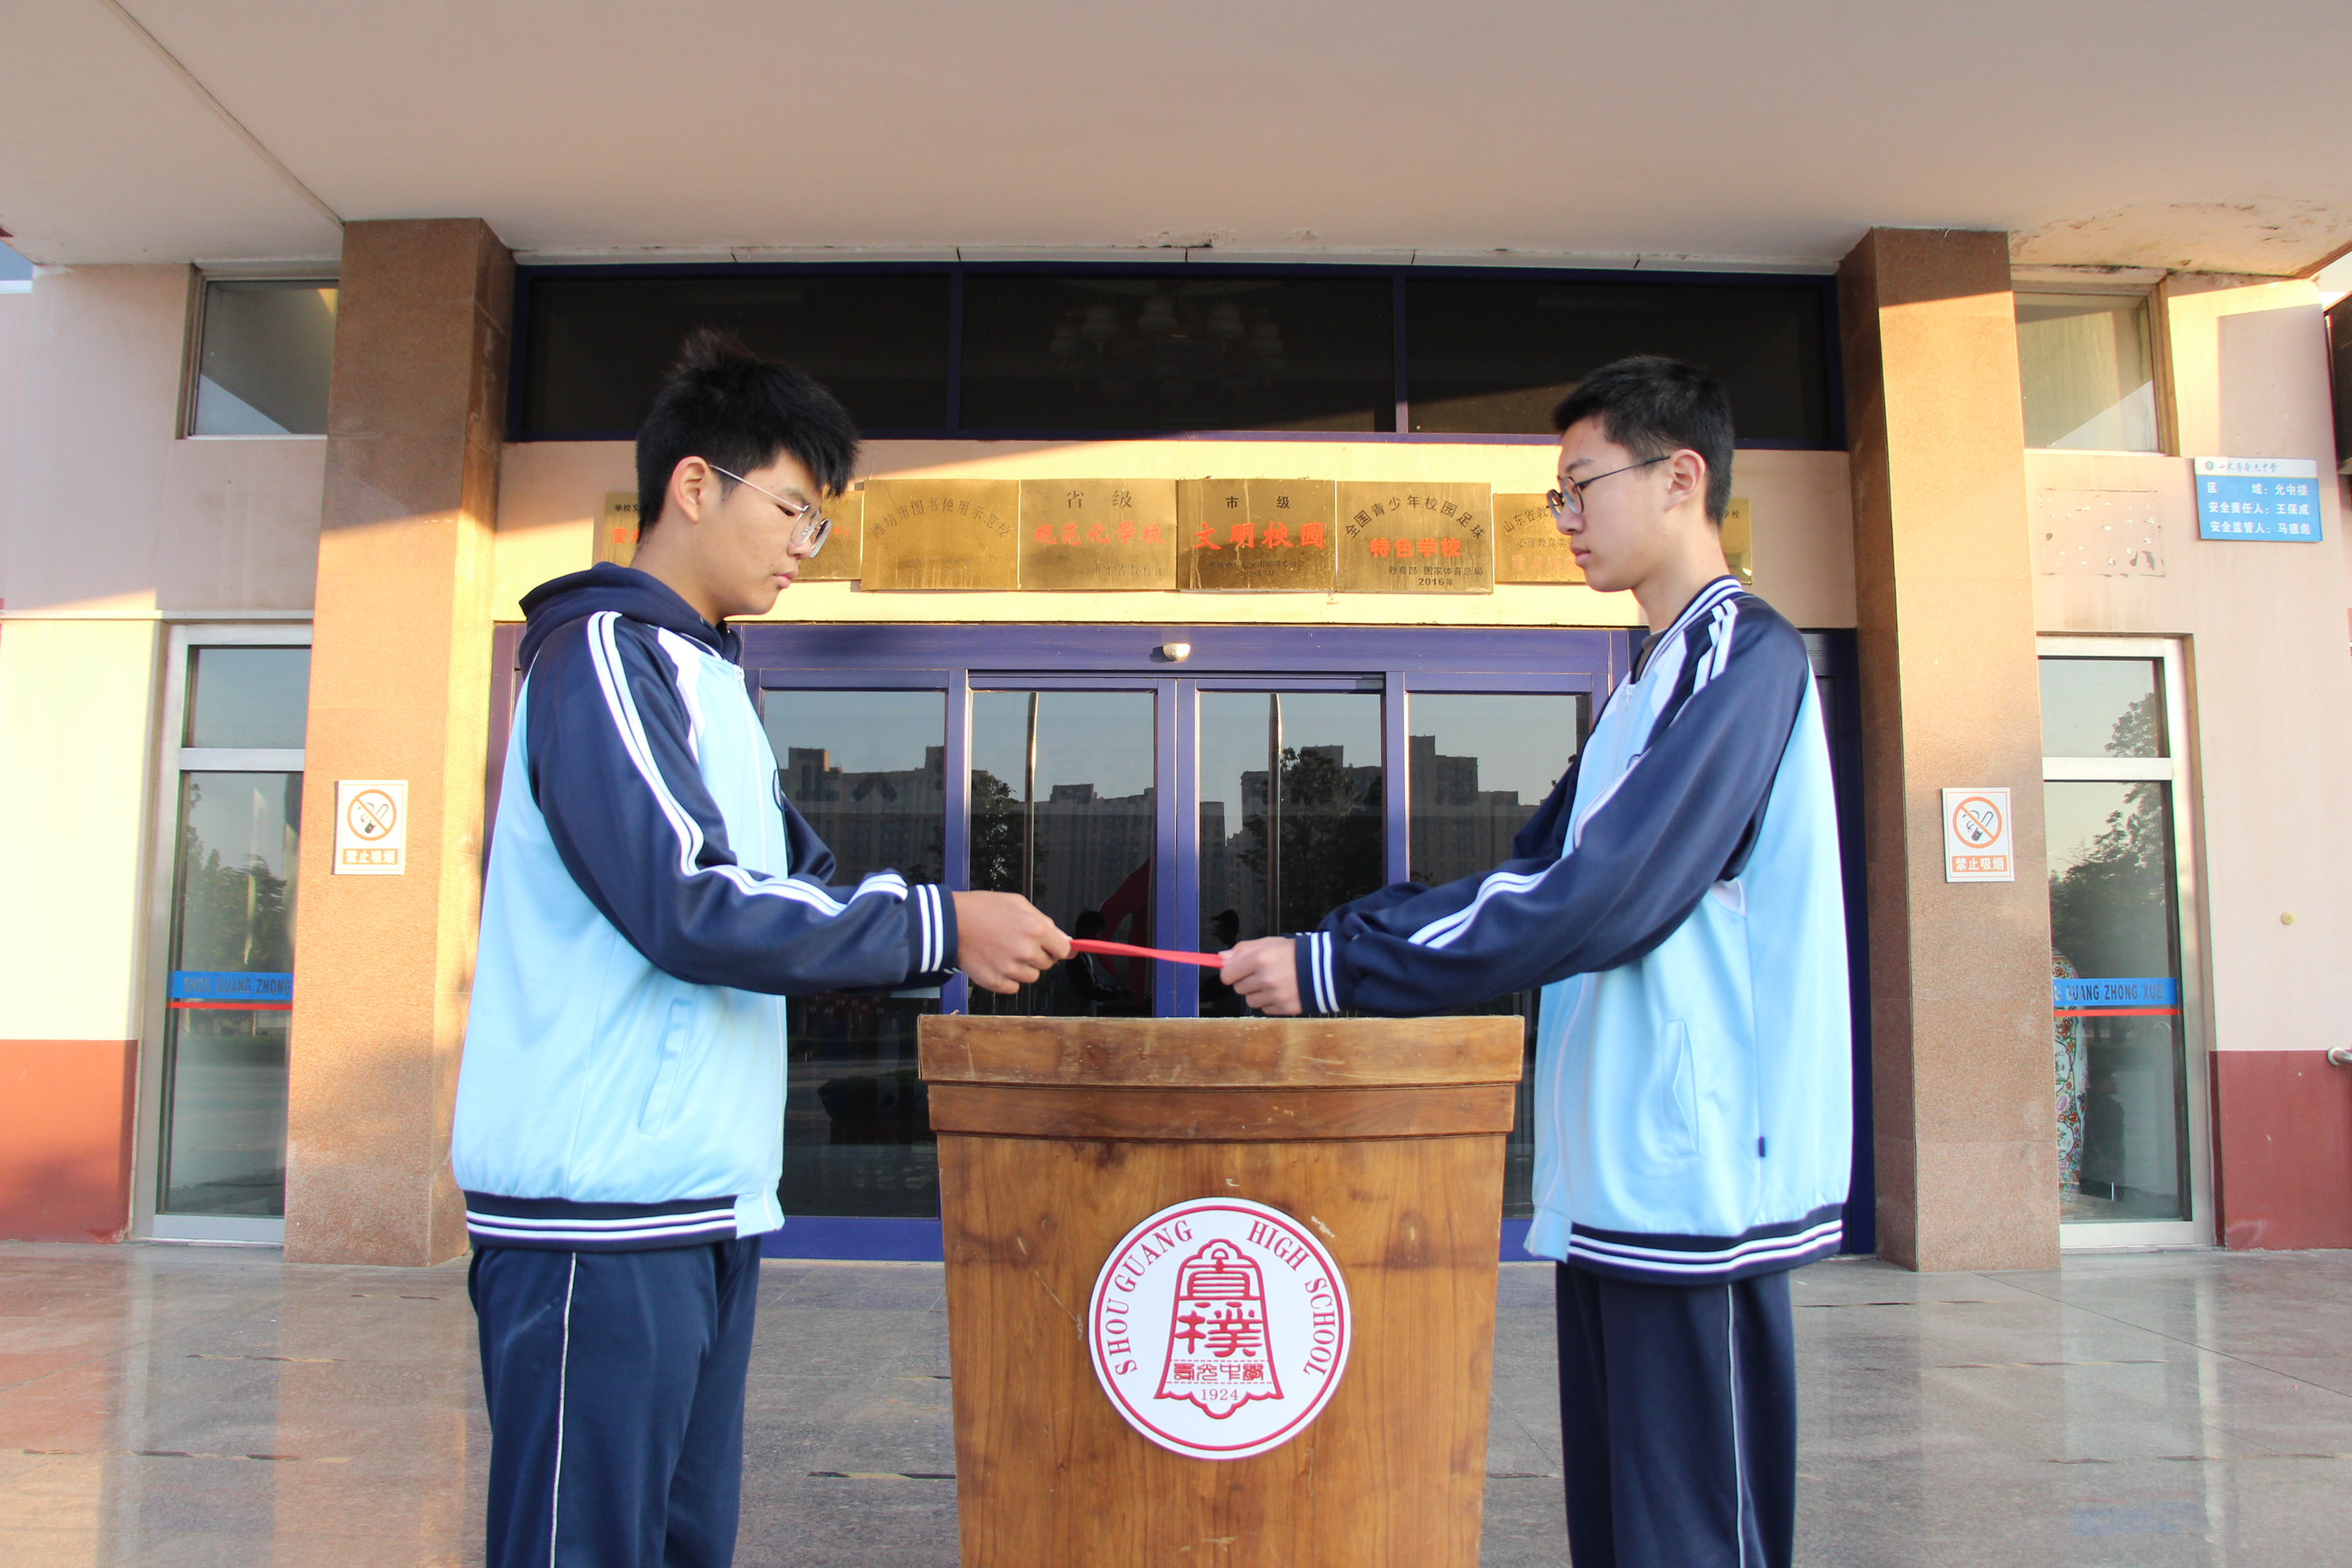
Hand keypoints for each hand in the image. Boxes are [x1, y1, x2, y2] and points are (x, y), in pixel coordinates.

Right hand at [950, 891, 1071, 993]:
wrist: (950, 923)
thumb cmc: (981, 909)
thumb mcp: (1017, 903)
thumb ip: (1043, 921)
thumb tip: (1064, 938)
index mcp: (1035, 929)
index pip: (1063, 950)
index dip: (1058, 948)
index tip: (1053, 949)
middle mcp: (1026, 951)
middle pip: (1047, 964)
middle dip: (1037, 955)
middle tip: (1018, 943)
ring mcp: (1011, 968)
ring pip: (1031, 977)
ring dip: (1023, 968)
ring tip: (1004, 952)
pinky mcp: (996, 982)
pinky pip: (1014, 987)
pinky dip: (1008, 979)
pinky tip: (996, 963)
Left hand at [1220, 937, 1300, 1015]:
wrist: (1326, 967)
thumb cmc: (1294, 953)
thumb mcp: (1270, 943)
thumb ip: (1243, 949)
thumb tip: (1221, 959)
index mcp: (1260, 959)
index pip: (1227, 975)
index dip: (1229, 973)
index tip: (1235, 972)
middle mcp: (1265, 978)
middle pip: (1238, 988)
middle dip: (1245, 981)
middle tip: (1261, 974)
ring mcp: (1275, 995)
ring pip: (1250, 1001)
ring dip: (1257, 993)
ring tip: (1273, 983)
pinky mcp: (1284, 1008)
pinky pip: (1265, 1009)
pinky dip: (1270, 1002)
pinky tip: (1281, 992)